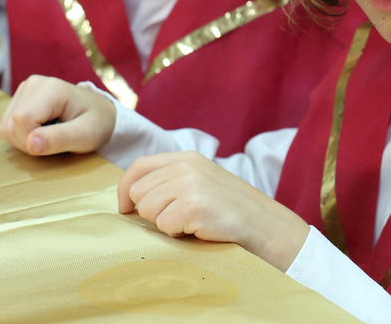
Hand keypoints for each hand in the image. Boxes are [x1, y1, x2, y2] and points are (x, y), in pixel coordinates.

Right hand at [0, 75, 115, 155]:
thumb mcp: (86, 135)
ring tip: (50, 136)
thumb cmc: (96, 124)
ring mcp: (25, 89)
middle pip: (11, 124)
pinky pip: (7, 126)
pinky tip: (42, 131)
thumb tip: (31, 144)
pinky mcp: (20, 98)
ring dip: (24, 140)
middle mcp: (34, 83)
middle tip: (56, 141)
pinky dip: (21, 136)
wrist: (100, 114)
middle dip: (29, 142)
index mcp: (51, 88)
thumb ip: (59, 139)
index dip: (33, 141)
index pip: (22, 120)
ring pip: (6, 127)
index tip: (57, 142)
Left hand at [118, 151, 309, 270]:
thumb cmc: (230, 210)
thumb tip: (131, 197)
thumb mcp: (202, 182)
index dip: (125, 189)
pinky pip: (164, 226)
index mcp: (187, 157)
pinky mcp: (193, 206)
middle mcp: (186, 166)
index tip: (125, 209)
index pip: (139, 167)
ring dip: (164, 224)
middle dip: (149, 212)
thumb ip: (172, 180)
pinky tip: (198, 230)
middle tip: (176, 220)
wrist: (265, 226)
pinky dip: (177, 234)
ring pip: (147, 210)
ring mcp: (190, 185)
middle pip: (138, 192)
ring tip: (190, 223)